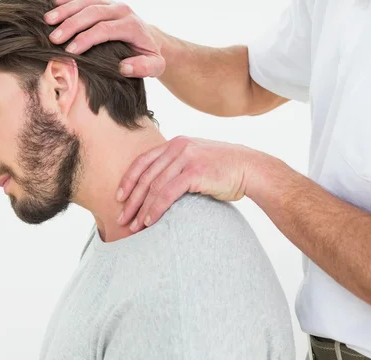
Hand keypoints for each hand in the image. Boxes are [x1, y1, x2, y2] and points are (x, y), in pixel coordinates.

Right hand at [44, 0, 164, 77]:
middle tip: (53, 38)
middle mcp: (121, 9)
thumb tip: (123, 67)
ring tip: (48, 21)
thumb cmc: (147, 55)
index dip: (86, 39)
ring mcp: (111, 2)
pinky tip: (54, 5)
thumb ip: (144, 68)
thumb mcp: (154, 66)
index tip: (70, 51)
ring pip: (86, 0)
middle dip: (71, 25)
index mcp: (132, 26)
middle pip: (93, 12)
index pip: (105, 29)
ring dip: (66, 10)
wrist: (149, 38)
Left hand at [116, 136, 260, 231]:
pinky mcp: (194, 172)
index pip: (143, 161)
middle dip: (131, 200)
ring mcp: (186, 158)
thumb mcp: (196, 161)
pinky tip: (150, 221)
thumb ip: (177, 167)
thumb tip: (158, 187)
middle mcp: (178, 147)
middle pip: (146, 176)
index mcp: (176, 144)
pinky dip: (156, 208)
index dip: (128, 180)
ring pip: (154, 186)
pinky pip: (167, 193)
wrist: (251, 168)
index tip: (119, 197)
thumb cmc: (224, 170)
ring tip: (134, 226)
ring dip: (141, 209)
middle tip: (122, 219)